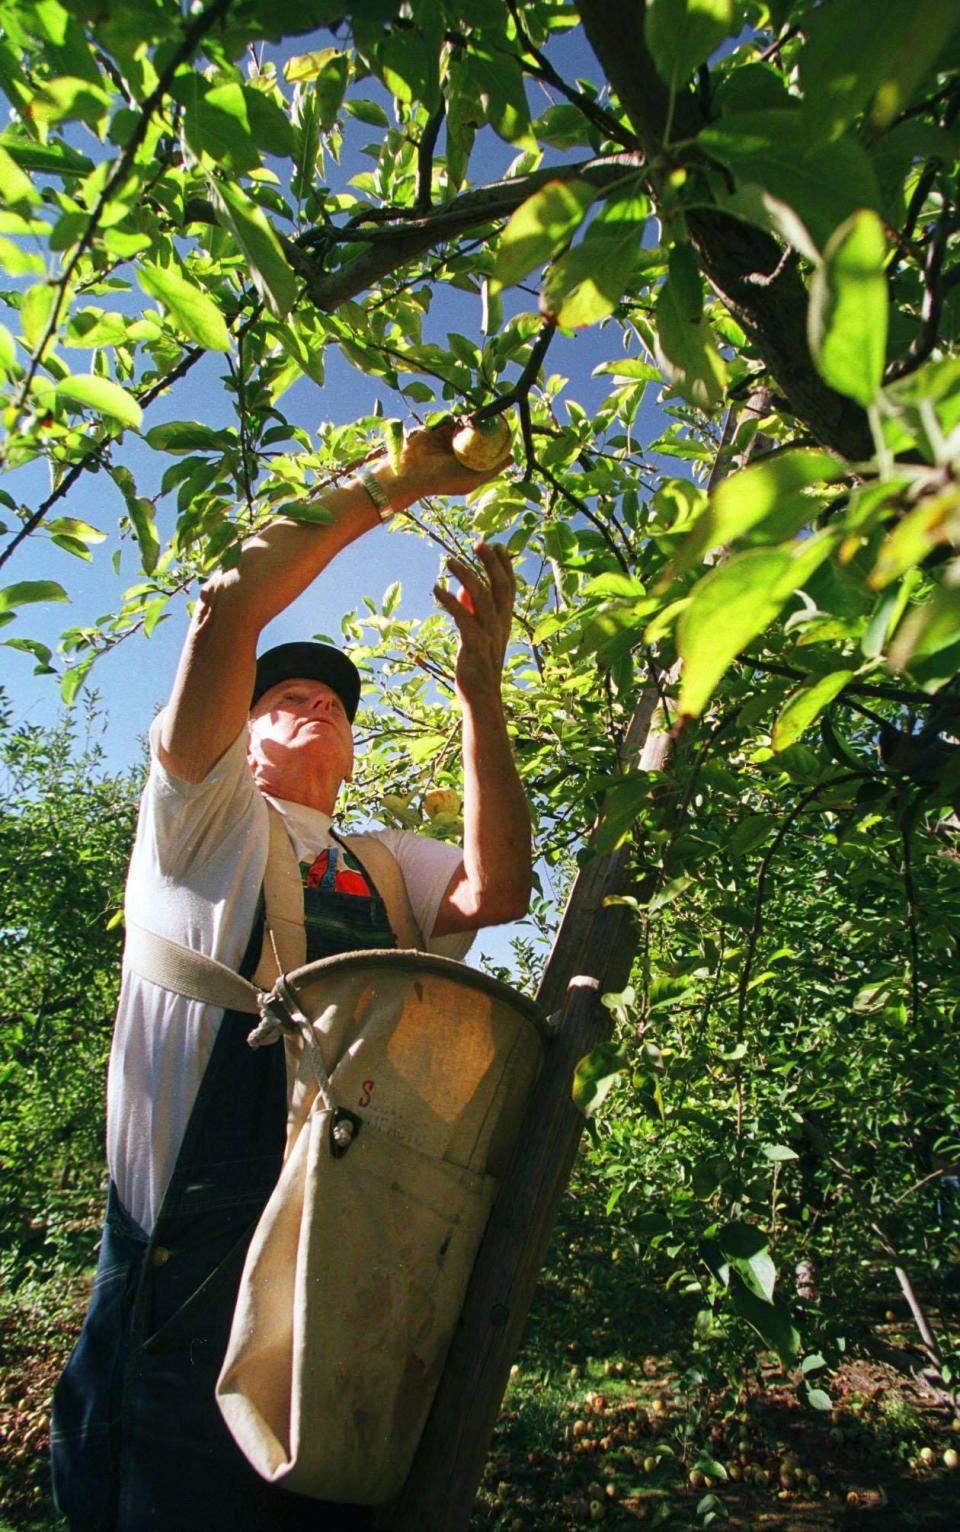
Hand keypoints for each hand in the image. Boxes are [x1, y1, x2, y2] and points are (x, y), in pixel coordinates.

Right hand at [381, 421, 511, 508]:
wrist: (412, 474)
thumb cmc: (443, 481)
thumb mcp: (472, 479)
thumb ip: (491, 469)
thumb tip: (511, 458)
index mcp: (469, 462)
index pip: (487, 446)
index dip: (497, 437)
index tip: (506, 427)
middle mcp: (460, 449)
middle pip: (477, 431)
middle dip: (486, 423)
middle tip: (496, 415)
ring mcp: (448, 438)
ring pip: (464, 423)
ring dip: (472, 418)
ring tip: (480, 416)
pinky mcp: (436, 428)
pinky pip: (450, 418)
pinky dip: (457, 417)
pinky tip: (464, 418)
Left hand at [433, 541, 515, 705]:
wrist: (482, 695)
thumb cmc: (478, 664)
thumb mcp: (481, 635)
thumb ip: (475, 613)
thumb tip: (464, 591)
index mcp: (505, 619)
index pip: (509, 586)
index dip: (505, 564)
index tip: (496, 544)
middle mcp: (500, 623)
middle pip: (500, 585)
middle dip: (490, 562)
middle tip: (478, 542)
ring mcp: (489, 633)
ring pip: (481, 596)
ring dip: (465, 575)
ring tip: (448, 560)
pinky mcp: (474, 644)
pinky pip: (462, 617)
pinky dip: (449, 601)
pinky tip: (436, 589)